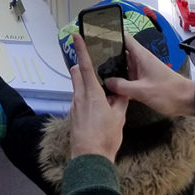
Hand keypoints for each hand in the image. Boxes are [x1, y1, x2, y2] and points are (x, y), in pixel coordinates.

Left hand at [67, 33, 127, 161]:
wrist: (90, 158)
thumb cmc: (105, 137)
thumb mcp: (119, 117)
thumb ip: (120, 100)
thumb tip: (121, 91)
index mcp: (91, 93)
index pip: (84, 65)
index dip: (80, 49)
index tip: (75, 36)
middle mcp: (79, 96)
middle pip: (76, 73)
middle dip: (81, 65)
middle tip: (93, 63)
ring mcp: (74, 106)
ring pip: (77, 86)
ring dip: (86, 83)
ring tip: (102, 91)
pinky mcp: (74, 115)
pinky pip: (79, 99)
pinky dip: (86, 96)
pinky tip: (97, 106)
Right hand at [104, 32, 194, 118]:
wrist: (187, 101)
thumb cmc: (169, 92)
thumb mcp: (142, 90)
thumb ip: (122, 86)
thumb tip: (107, 82)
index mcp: (142, 56)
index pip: (124, 38)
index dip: (112, 34)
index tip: (97, 35)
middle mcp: (141, 60)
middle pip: (121, 53)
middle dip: (108, 55)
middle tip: (92, 59)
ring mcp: (142, 70)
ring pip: (124, 67)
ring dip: (114, 70)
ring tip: (98, 72)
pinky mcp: (144, 81)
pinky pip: (129, 78)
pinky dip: (121, 81)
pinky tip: (112, 87)